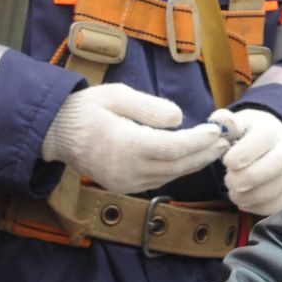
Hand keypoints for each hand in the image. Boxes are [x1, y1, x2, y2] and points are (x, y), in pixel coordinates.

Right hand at [41, 83, 230, 193]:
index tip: (217, 130)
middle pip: (177, 166)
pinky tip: (189, 158)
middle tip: (225, 142)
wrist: (56, 133)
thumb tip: (179, 118)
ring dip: (193, 163)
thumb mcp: (117, 95)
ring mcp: (125, 182)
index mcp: (126, 145)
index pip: (174, 148)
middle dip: (204, 154)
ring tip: (213, 149)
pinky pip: (158, 180)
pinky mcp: (123, 186)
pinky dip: (176, 169)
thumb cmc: (87, 108)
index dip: (200, 140)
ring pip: (170, 176)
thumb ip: (149, 107)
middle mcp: (127, 169)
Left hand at [210, 107, 281, 216]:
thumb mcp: (238, 124)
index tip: (226, 161)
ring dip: (252, 195)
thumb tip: (221, 120)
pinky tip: (245, 200)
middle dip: (248, 177)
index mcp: (272, 130)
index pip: (264, 138)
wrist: (274, 147)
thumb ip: (226, 122)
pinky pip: (280, 205)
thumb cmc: (250, 136)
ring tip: (233, 193)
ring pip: (280, 187)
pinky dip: (259, 207)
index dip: (243, 153)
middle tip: (228, 181)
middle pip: (278, 163)